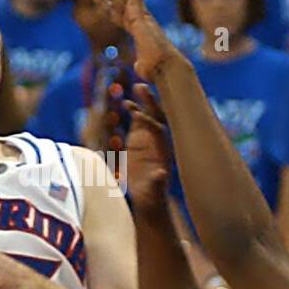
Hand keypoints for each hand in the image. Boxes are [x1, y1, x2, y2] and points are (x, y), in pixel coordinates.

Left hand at [91, 0, 175, 80]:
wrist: (165, 67)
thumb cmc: (158, 70)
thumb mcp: (143, 68)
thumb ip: (140, 66)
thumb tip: (139, 73)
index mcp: (136, 29)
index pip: (117, 14)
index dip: (105, 5)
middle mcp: (137, 17)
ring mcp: (139, 13)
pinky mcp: (142, 12)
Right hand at [124, 84, 170, 210]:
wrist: (146, 201)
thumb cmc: (151, 198)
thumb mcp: (154, 191)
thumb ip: (157, 182)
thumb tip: (161, 174)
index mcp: (163, 151)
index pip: (158, 131)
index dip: (148, 122)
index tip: (137, 114)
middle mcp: (157, 142)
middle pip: (156, 117)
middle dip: (150, 103)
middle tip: (142, 87)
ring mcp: (147, 141)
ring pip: (146, 117)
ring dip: (141, 104)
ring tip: (135, 89)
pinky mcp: (136, 143)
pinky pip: (136, 123)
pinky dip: (132, 113)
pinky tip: (125, 103)